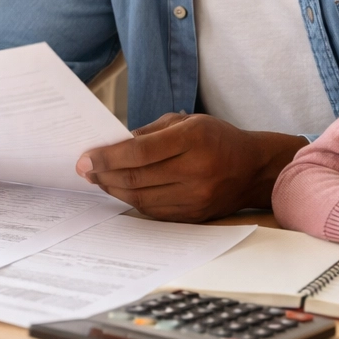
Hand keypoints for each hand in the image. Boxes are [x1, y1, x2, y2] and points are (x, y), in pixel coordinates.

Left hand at [74, 113, 304, 222]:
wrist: (253, 170)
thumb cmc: (217, 139)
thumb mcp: (187, 122)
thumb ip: (150, 132)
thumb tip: (113, 145)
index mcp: (193, 139)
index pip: (139, 151)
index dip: (107, 156)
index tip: (85, 157)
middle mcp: (195, 171)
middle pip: (136, 178)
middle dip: (103, 174)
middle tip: (84, 169)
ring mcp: (195, 197)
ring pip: (141, 199)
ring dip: (114, 190)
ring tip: (99, 179)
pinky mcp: (194, 216)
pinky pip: (154, 212)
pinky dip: (133, 201)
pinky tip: (121, 191)